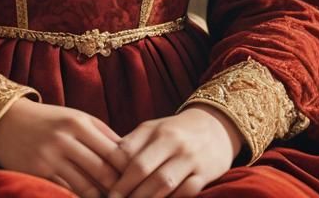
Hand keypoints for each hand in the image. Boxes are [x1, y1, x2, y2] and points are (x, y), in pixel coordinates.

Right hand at [0, 97, 129, 196]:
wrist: (6, 120)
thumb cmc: (49, 120)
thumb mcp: (76, 117)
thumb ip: (102, 134)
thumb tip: (129, 156)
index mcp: (79, 123)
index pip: (114, 152)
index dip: (130, 170)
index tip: (142, 181)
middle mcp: (65, 139)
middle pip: (103, 172)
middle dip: (120, 189)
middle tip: (133, 197)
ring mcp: (50, 158)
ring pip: (86, 187)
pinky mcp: (38, 173)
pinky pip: (65, 192)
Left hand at [108, 106, 241, 197]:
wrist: (216, 127)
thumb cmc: (175, 132)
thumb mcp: (153, 130)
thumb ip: (132, 145)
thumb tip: (106, 163)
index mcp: (156, 131)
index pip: (128, 153)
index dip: (114, 174)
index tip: (102, 190)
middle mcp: (173, 142)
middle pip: (143, 169)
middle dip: (125, 191)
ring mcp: (190, 158)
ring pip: (163, 184)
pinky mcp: (205, 174)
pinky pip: (186, 193)